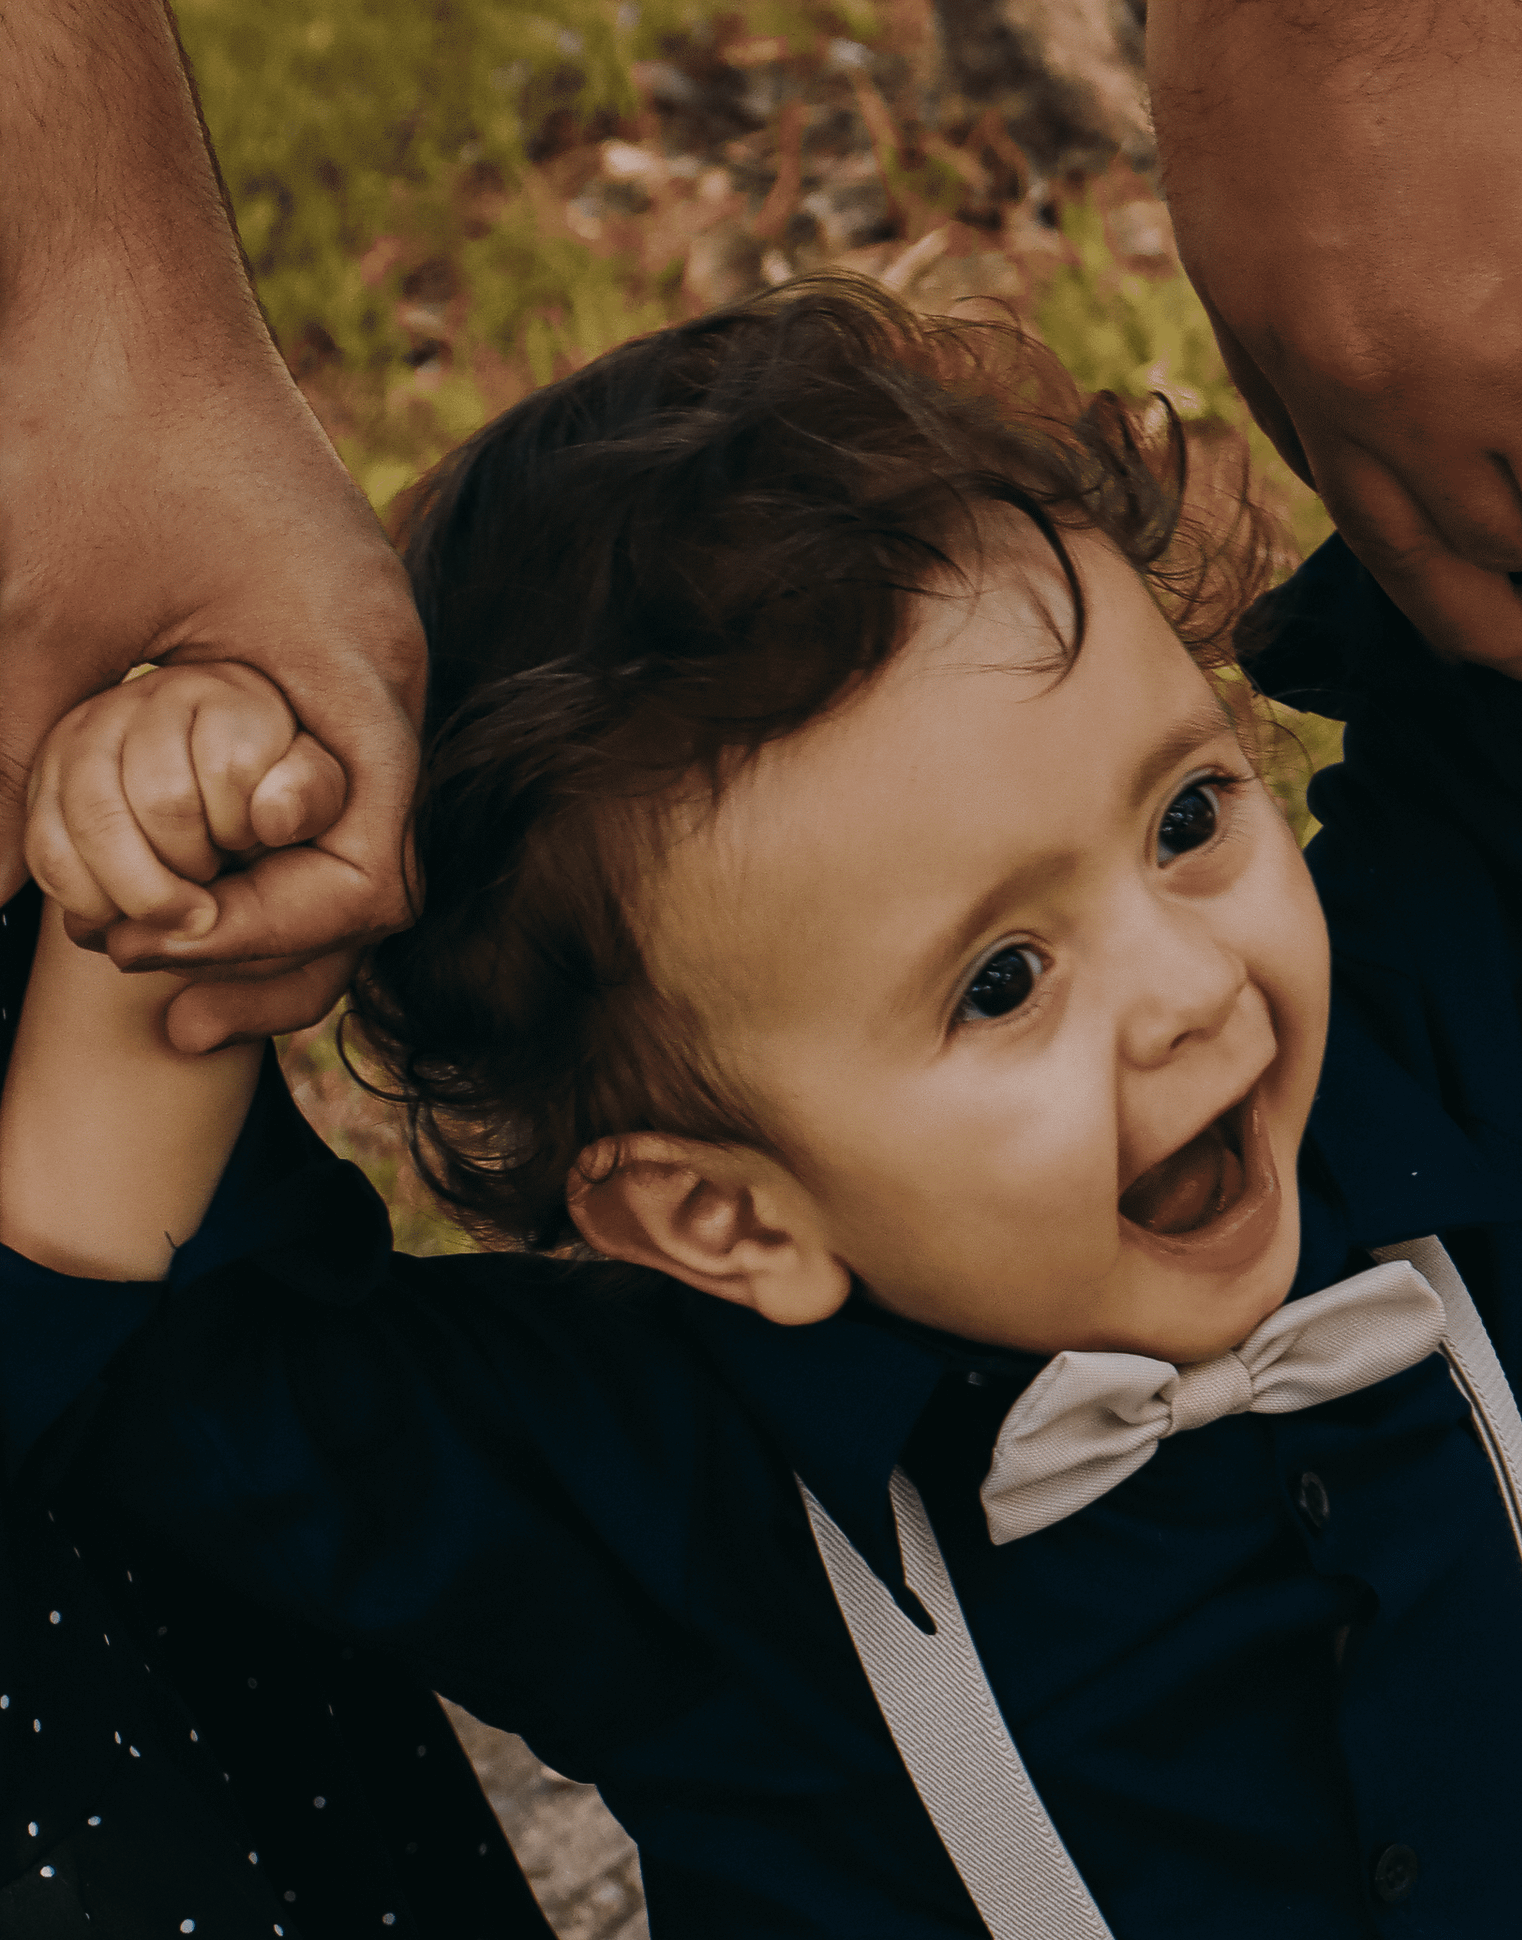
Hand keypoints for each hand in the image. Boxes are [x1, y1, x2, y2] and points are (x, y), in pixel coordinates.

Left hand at [0, 0, 423, 1042]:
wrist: (104, 245)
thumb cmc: (78, 412)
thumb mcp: (30, 621)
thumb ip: (14, 782)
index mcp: (355, 670)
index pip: (366, 881)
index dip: (265, 945)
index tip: (146, 955)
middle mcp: (384, 664)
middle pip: (376, 881)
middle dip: (269, 955)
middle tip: (162, 1011)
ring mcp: (356, 642)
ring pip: (350, 831)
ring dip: (263, 902)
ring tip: (158, 953)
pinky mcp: (312, 620)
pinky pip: (314, 764)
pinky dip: (253, 829)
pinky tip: (179, 859)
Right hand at [1152, 0, 1521, 677]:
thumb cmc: (1480, 7)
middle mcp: (1405, 404)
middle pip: (1504, 555)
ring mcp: (1308, 376)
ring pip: (1390, 546)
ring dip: (1463, 603)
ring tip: (1513, 643)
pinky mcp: (1243, 328)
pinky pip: (1315, 459)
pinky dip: (1377, 495)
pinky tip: (1411, 509)